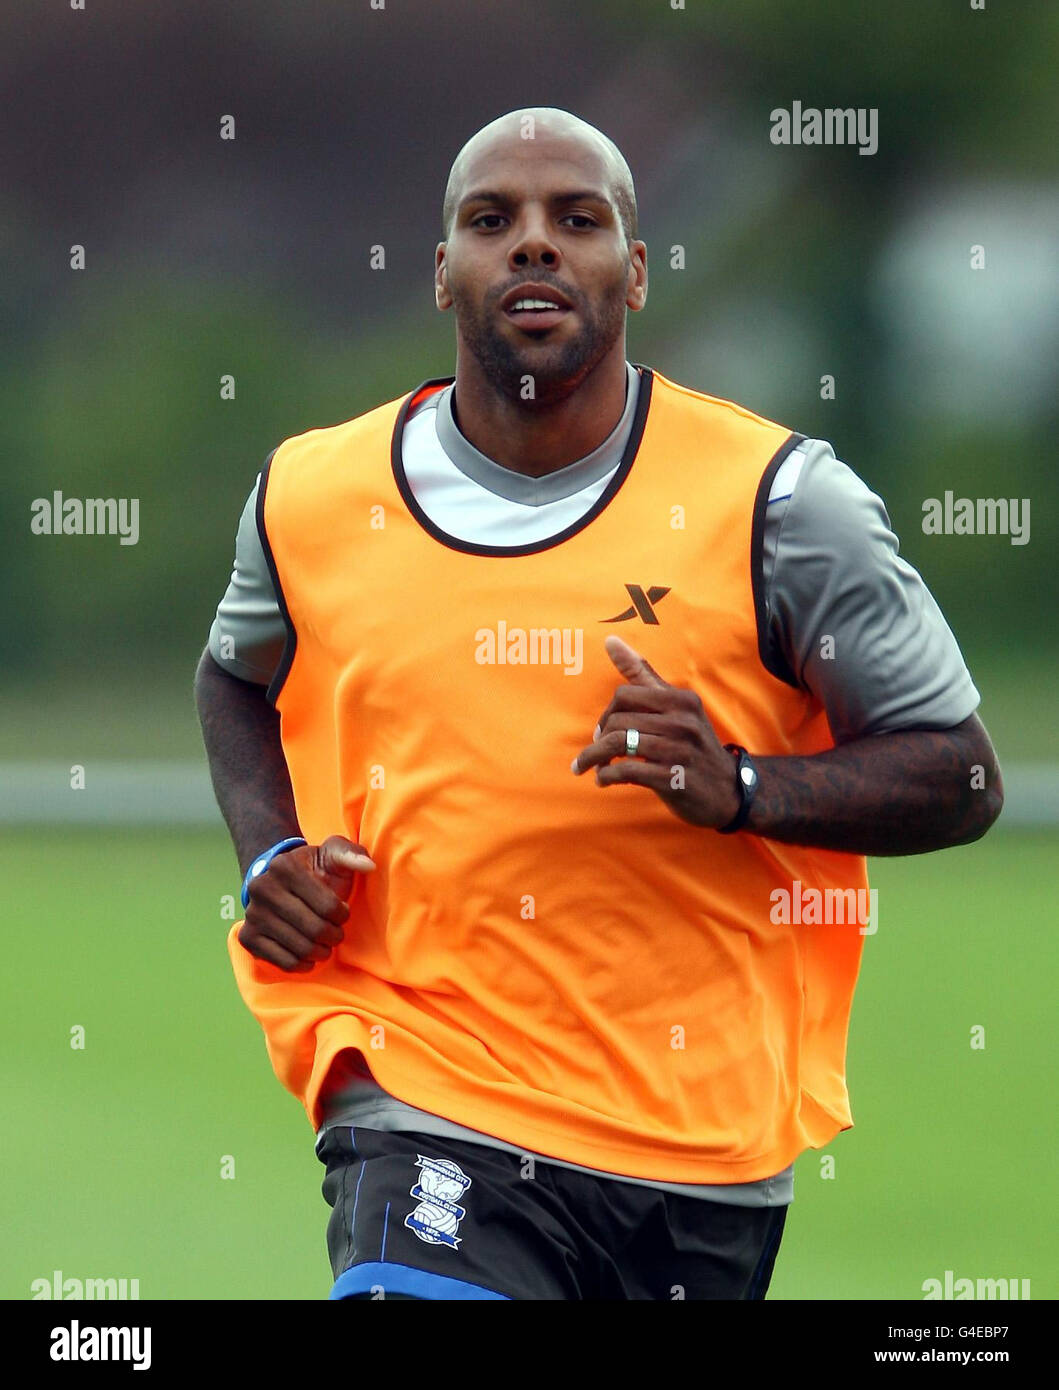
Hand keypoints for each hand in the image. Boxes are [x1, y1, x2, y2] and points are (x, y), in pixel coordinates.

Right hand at [237, 834, 374, 971]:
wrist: (278, 882)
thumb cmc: (314, 870)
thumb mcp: (333, 854)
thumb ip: (352, 854)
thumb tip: (369, 866)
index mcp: (284, 867)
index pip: (327, 906)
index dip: (342, 914)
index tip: (342, 912)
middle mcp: (262, 889)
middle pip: (315, 929)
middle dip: (334, 935)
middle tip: (336, 933)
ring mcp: (252, 915)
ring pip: (301, 949)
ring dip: (322, 951)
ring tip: (325, 943)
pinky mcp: (248, 938)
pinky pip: (284, 962)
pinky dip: (303, 964)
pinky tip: (310, 954)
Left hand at [571, 636, 740, 828]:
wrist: (728, 790)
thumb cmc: (693, 745)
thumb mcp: (676, 706)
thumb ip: (642, 673)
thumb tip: (611, 640)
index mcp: (681, 700)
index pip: (624, 696)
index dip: (606, 714)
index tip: (603, 731)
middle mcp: (683, 722)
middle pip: (618, 722)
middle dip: (598, 741)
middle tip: (595, 754)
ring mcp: (680, 751)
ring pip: (618, 745)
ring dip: (594, 759)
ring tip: (591, 768)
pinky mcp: (673, 779)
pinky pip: (627, 771)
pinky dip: (607, 776)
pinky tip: (604, 781)